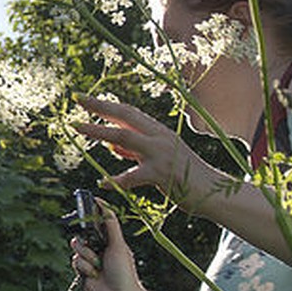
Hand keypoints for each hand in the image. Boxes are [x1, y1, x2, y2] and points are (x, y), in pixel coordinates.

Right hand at [70, 202, 141, 290]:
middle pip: (82, 234)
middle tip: (92, 245)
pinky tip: (94, 274)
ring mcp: (89, 259)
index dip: (89, 217)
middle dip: (86, 240)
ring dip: (87, 256)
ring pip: (77, 248)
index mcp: (109, 240)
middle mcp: (98, 248)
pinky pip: (75, 261)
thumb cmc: (124, 271)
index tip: (85, 209)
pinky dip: (84, 267)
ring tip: (98, 265)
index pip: (96, 223)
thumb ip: (111, 225)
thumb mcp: (118, 244)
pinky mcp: (82, 270)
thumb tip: (104, 205)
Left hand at [74, 95, 221, 210]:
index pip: (129, 112)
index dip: (106, 104)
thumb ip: (136, 151)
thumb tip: (112, 146)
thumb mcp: (162, 156)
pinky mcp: (161, 174)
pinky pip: (132, 176)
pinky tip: (103, 182)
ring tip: (78, 128)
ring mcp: (160, 154)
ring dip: (98, 132)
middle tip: (77, 98)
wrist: (214, 192)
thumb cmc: (187, 175)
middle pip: (125, 116)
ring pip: (124, 137)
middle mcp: (159, 137)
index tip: (84, 98)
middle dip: (99, 106)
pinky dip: (116, 179)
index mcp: (159, 132)